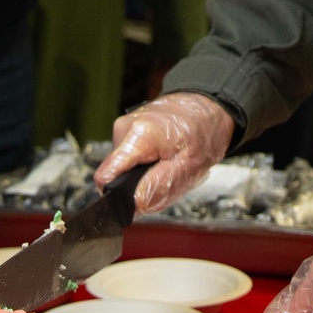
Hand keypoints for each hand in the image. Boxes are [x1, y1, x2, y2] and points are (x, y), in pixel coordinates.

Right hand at [94, 92, 234, 212]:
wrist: (206, 107)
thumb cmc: (202, 130)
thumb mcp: (189, 166)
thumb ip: (158, 187)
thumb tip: (133, 205)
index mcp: (139, 135)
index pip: (105, 177)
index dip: (118, 196)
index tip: (137, 200)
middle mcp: (125, 129)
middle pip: (116, 176)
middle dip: (138, 187)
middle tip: (166, 179)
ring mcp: (124, 129)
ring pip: (123, 170)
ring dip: (144, 177)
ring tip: (168, 167)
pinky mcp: (127, 132)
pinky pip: (129, 160)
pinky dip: (145, 166)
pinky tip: (163, 160)